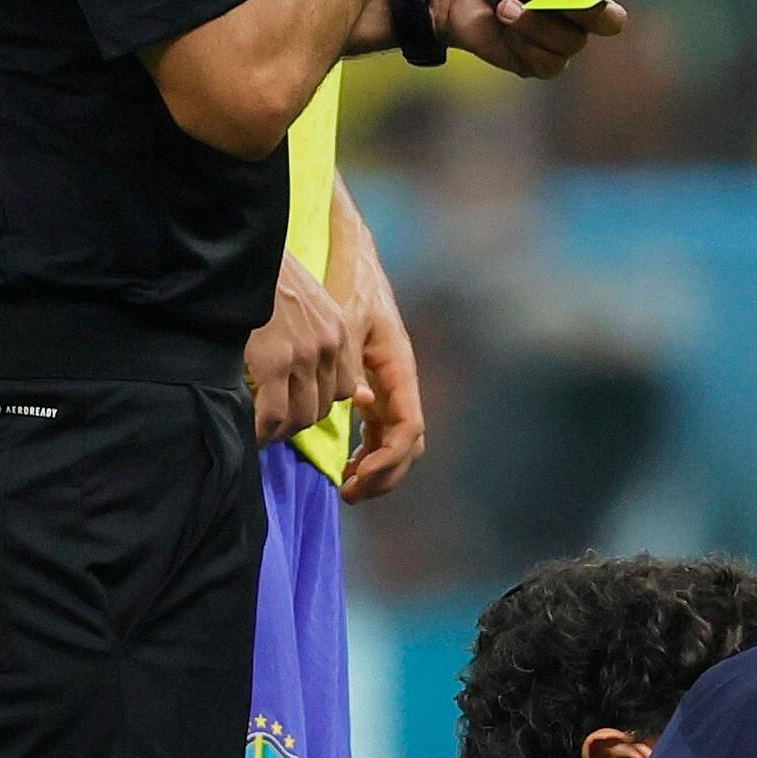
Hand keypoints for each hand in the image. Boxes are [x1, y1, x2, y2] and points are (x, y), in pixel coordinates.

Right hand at [244, 253, 362, 446]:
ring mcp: (302, 356)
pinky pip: (272, 414)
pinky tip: (247, 430)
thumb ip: (326, 341)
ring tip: (258, 430)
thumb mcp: (309, 303)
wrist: (245, 250)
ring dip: (278, 431)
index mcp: (338, 331)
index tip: (294, 408)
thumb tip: (353, 391)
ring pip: (299, 417)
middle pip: (321, 408)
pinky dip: (259, 430)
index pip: (342, 390)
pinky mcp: (273, 361)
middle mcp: (328, 346)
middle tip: (271, 426)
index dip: (318, 404)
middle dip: (296, 422)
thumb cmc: (267, 275)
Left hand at [340, 248, 423, 500]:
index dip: (389, 458)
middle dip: (385, 474)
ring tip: (348, 488)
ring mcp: (392, 390)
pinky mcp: (380, 391)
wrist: (356, 265)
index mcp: (401, 369)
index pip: (408, 427)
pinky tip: (349, 466)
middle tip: (350, 492)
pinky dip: (371, 456)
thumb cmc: (351, 288)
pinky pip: (384, 434)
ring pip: (399, 444)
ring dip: (379, 471)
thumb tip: (357, 402)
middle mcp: (402, 384)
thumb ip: (349, 362)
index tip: (360, 474)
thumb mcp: (347, 320)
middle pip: (409, 445)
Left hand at [430, 0, 627, 76]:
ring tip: (507, 6)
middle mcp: (578, 13)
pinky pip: (550, 63)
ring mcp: (560, 40)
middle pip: (611, 22)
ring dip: (538, 23)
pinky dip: (525, 43)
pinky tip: (506, 26)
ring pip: (573, 42)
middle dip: (588, 10)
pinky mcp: (538, 63)